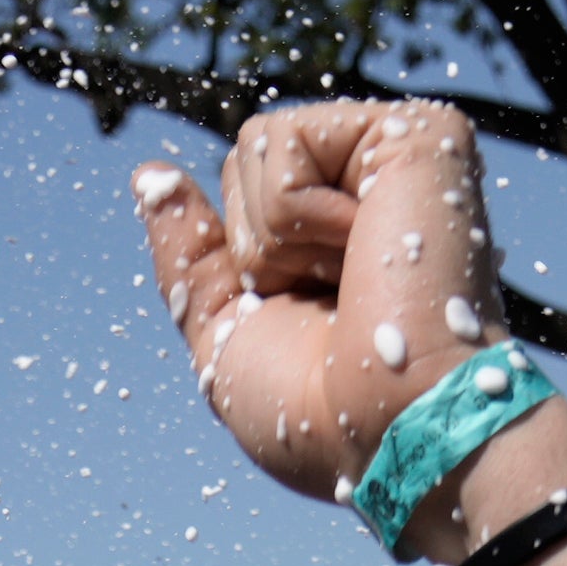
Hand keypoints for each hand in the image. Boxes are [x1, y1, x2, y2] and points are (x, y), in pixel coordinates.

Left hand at [139, 99, 504, 533]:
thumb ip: (190, 256)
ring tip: (354, 280)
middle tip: (333, 305)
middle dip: (258, 251)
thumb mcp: (226, 338)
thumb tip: (149, 173)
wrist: (396, 432)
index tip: (295, 320)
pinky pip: (282, 141)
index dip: (241, 263)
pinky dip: (297, 217)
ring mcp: (397, 157)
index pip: (241, 201)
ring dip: (279, 240)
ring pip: (255, 147)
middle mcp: (374, 190)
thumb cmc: (321, 417)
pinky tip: (364, 249)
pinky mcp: (417, 133)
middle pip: (243, 166)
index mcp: (340, 238)